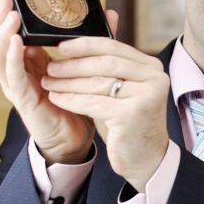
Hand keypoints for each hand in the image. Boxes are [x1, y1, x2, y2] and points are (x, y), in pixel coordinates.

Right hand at [0, 0, 102, 164]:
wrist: (76, 141)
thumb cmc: (77, 104)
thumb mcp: (85, 67)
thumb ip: (93, 41)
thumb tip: (111, 14)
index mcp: (31, 63)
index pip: (13, 34)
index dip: (9, 15)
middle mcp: (19, 73)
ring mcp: (18, 87)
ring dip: (2, 35)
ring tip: (10, 16)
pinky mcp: (24, 100)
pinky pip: (13, 76)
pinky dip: (12, 58)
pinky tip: (17, 43)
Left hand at [41, 33, 169, 190]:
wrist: (146, 157)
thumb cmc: (129, 122)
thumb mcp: (123, 90)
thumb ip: (110, 68)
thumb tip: (76, 47)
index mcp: (152, 67)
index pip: (114, 47)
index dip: (85, 45)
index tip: (61, 46)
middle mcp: (154, 78)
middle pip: (106, 62)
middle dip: (74, 64)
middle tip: (51, 66)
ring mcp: (145, 96)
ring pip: (98, 82)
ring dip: (68, 82)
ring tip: (49, 81)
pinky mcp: (132, 115)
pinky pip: (93, 103)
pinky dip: (71, 100)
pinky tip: (56, 98)